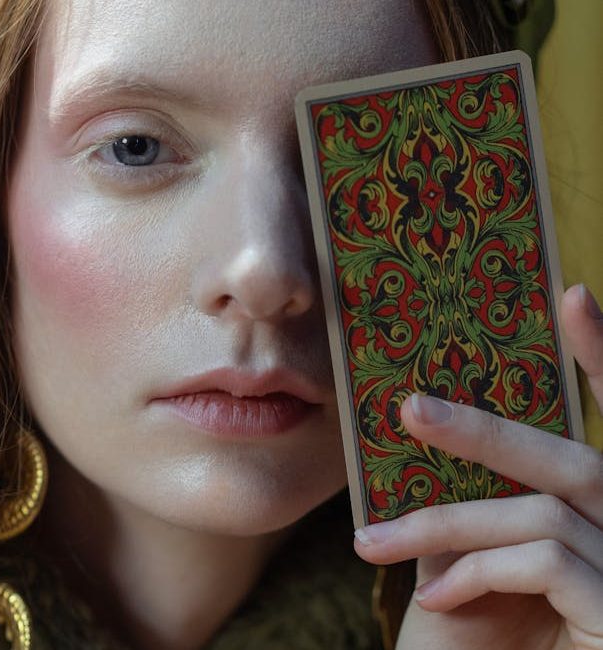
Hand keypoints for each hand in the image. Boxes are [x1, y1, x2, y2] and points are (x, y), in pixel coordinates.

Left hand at [354, 284, 602, 649]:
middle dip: (486, 431)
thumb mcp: (486, 565)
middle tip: (409, 407)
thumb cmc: (493, 642)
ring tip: (373, 543)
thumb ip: (482, 510)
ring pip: (540, 513)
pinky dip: (477, 571)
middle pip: (574, 460)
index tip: (574, 297)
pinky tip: (433, 596)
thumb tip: (426, 436)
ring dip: (444, 523)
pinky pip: (544, 563)